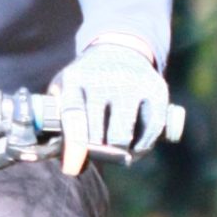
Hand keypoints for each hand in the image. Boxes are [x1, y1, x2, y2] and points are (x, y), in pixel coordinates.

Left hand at [51, 36, 167, 175]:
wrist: (120, 48)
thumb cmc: (87, 80)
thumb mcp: (66, 88)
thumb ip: (59, 119)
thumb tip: (68, 162)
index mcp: (76, 78)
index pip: (73, 115)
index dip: (74, 146)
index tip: (72, 168)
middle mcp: (105, 79)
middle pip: (100, 132)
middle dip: (97, 152)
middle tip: (97, 155)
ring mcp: (133, 83)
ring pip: (124, 135)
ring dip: (119, 153)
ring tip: (116, 154)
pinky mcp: (157, 89)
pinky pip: (152, 129)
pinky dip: (143, 146)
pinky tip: (135, 150)